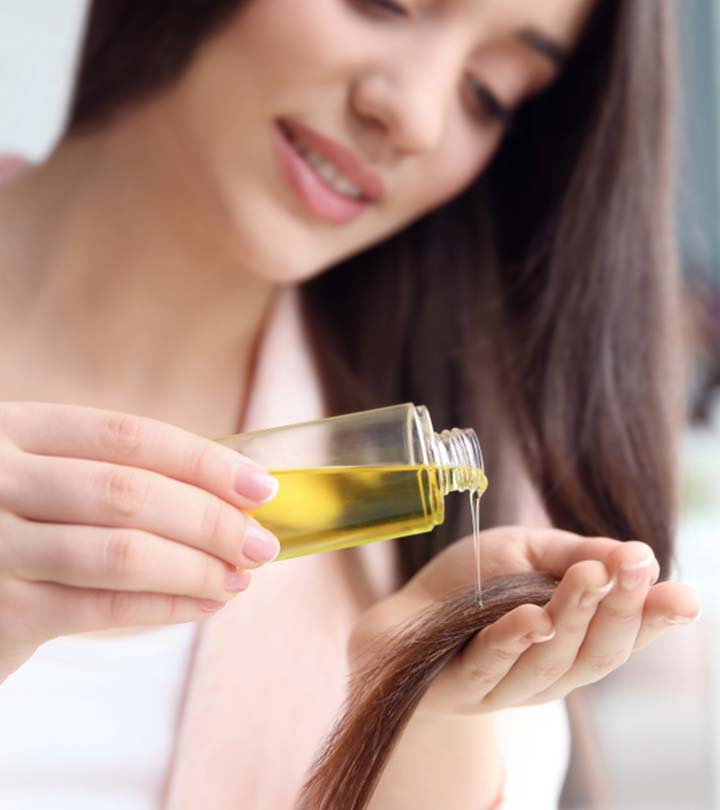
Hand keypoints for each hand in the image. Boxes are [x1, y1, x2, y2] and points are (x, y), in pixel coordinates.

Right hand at [0, 402, 279, 677]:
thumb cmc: (12, 522)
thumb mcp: (43, 476)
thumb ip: (114, 474)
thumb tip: (233, 492)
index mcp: (18, 431)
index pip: (129, 436)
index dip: (202, 460)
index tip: (261, 485)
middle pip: (130, 493)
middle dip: (211, 520)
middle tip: (262, 544)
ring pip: (121, 553)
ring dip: (196, 567)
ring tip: (240, 577)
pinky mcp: (0, 611)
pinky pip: (101, 608)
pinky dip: (165, 607)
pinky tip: (205, 604)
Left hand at [351, 526, 701, 714]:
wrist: (400, 619)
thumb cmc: (469, 585)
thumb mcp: (526, 553)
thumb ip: (576, 554)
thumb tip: (638, 553)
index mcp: (570, 643)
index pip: (621, 637)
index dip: (654, 620)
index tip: (684, 597)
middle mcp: (547, 673)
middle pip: (595, 655)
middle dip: (620, 610)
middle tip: (634, 569)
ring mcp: (505, 686)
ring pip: (551, 663)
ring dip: (574, 618)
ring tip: (588, 577)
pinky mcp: (462, 686)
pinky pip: (491, 667)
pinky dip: (514, 641)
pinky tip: (532, 617)